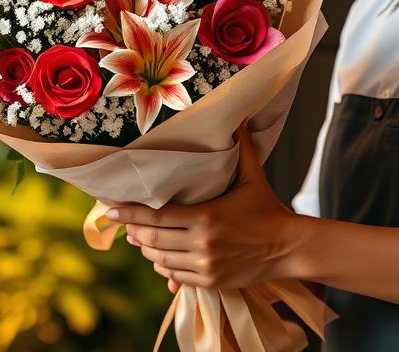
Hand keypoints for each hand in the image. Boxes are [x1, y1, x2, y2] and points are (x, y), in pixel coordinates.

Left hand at [106, 121, 299, 290]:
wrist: (288, 247)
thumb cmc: (267, 208)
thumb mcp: (252, 176)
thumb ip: (242, 147)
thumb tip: (238, 117)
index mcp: (206, 217)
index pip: (156, 216)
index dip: (130, 213)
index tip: (110, 209)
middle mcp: (201, 244)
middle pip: (152, 239)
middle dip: (133, 231)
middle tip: (121, 221)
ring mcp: (205, 266)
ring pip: (160, 260)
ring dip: (145, 249)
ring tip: (137, 237)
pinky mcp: (209, 282)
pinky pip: (174, 276)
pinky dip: (163, 266)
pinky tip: (159, 256)